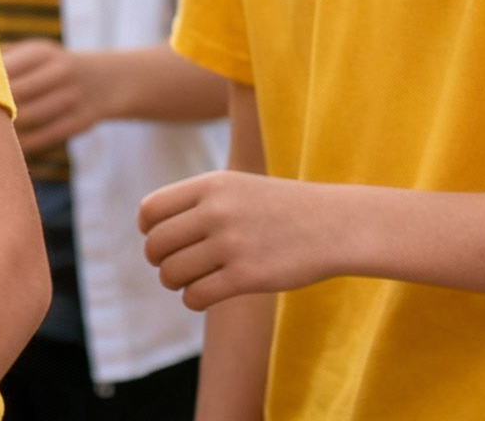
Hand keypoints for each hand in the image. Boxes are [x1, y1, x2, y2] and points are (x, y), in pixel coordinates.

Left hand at [3, 40, 108, 152]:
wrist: (106, 81)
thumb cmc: (51, 68)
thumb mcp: (35, 52)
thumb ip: (4, 57)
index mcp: (42, 52)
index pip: (6, 68)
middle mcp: (59, 72)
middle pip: (16, 94)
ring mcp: (73, 97)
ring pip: (30, 119)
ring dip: (4, 129)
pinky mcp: (81, 121)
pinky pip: (46, 137)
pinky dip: (23, 146)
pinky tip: (5, 150)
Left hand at [137, 170, 348, 310]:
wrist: (336, 225)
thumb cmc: (280, 209)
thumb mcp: (236, 188)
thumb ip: (196, 203)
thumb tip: (150, 231)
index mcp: (211, 185)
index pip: (150, 211)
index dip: (148, 230)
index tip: (160, 240)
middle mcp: (216, 211)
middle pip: (156, 245)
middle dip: (159, 261)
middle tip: (174, 266)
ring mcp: (232, 244)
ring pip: (172, 273)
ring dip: (174, 282)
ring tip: (188, 281)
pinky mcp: (247, 276)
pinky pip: (195, 296)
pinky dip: (193, 299)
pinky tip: (204, 295)